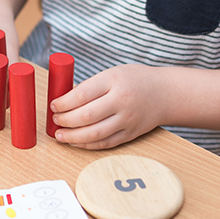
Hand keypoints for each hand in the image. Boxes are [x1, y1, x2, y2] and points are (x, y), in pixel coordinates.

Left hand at [49, 64, 163, 149]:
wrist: (166, 93)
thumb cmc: (135, 80)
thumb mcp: (111, 74)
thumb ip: (90, 86)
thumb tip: (64, 101)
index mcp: (113, 81)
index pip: (81, 95)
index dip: (63, 103)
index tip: (53, 105)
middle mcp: (121, 102)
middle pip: (85, 116)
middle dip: (65, 120)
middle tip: (55, 119)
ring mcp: (127, 120)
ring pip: (94, 134)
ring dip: (73, 137)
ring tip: (59, 135)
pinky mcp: (130, 135)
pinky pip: (105, 143)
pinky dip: (88, 145)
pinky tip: (76, 142)